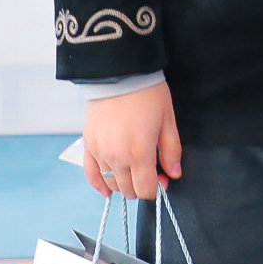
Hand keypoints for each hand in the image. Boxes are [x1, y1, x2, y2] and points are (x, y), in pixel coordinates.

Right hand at [81, 81, 181, 199]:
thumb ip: (171, 151)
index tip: (163, 179)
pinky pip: (90, 174)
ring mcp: (100, 152)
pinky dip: (99, 184)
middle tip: (151, 172)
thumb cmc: (146, 93)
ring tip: (133, 171)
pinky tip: (107, 190)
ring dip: (125, 183)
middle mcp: (117, 157)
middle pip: (130, 190)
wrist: (119, 73)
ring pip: (112, 184)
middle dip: (142, 186)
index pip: (147, 189)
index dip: (157, 188)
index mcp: (140, 152)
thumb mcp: (167, 120)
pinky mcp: (88, 145)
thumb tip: (174, 173)